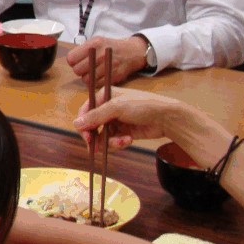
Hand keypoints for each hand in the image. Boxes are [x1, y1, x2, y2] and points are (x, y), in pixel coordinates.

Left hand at [66, 35, 147, 86]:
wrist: (132, 52)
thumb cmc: (110, 47)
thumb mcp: (96, 41)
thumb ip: (82, 50)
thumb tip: (71, 61)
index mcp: (94, 44)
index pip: (72, 58)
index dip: (73, 61)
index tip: (77, 61)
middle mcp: (101, 55)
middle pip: (77, 70)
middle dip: (80, 70)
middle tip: (85, 68)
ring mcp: (108, 66)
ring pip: (86, 79)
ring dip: (88, 77)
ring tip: (93, 71)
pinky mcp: (114, 76)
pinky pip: (97, 84)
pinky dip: (97, 82)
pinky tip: (100, 76)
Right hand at [73, 88, 194, 149]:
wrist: (168, 118)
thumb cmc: (144, 105)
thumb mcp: (117, 107)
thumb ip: (96, 116)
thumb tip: (76, 124)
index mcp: (104, 97)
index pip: (85, 111)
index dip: (83, 124)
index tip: (86, 137)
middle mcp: (108, 108)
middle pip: (92, 126)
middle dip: (96, 137)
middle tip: (97, 147)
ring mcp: (116, 121)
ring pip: (102, 136)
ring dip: (110, 142)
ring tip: (122, 142)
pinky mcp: (123, 132)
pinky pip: (113, 141)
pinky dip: (118, 143)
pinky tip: (128, 140)